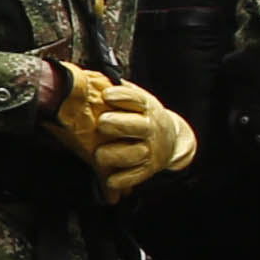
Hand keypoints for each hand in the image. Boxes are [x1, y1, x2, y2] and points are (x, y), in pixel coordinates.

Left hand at [53, 67, 200, 202]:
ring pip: (134, 153)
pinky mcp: (148, 168)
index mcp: (146, 107)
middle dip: (118, 124)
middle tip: (102, 123)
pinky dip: (122, 179)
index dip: (122, 96)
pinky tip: (109, 179)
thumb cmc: (143, 117)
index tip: (106, 94)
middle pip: (136, 126)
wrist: (172, 140)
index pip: (136, 99)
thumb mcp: (137, 100)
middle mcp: (150, 128)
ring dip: (116, 154)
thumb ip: (118, 92)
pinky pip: (136, 176)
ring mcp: (150, 149)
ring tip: (99, 154)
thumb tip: (88, 80)